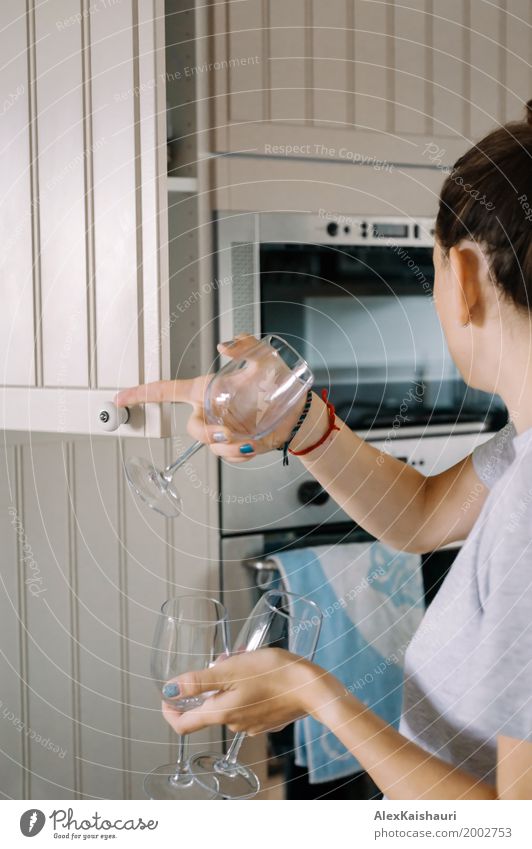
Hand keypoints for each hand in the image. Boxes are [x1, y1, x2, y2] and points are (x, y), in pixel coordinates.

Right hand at [115, 335, 303, 462]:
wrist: (297, 413)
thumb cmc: (279, 382)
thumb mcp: (263, 357)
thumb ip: (244, 345)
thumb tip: (225, 345)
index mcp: (206, 389)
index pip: (166, 391)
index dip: (140, 393)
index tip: (119, 398)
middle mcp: (209, 411)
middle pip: (192, 429)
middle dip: (207, 433)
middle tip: (228, 432)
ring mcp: (220, 431)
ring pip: (212, 447)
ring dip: (231, 446)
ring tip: (251, 436)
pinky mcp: (233, 447)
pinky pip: (228, 457)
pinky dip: (242, 454)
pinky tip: (255, 443)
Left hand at [161, 648, 328, 735]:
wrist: (312, 688)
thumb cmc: (273, 675)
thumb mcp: (231, 670)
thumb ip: (198, 682)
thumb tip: (169, 690)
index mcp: (220, 713)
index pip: (183, 725)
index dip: (170, 712)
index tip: (169, 697)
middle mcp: (233, 724)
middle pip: (208, 707)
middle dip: (209, 684)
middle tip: (220, 661)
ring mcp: (251, 724)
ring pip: (229, 703)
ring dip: (229, 683)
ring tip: (244, 659)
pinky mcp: (266, 719)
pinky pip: (247, 704)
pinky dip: (246, 688)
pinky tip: (259, 672)